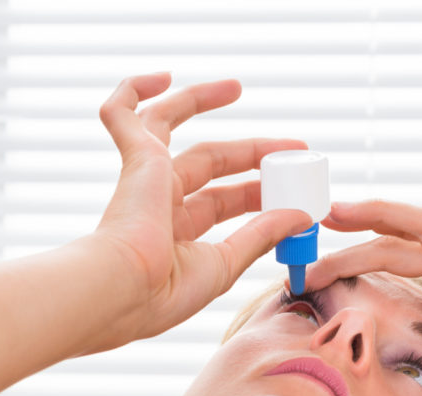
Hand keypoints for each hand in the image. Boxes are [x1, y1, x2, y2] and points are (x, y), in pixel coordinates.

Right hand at [79, 73, 312, 343]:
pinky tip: (160, 77)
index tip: (295, 190)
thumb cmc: (164, 292)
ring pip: (168, 125)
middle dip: (250, 152)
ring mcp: (144, 178)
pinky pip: (120, 114)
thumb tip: (301, 216)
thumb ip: (262, 234)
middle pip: (210, 162)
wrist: (125, 290)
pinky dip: (132, 91)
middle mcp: (156, 202)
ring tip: (236, 87)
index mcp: (174, 232)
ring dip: (199, 101)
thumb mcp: (226, 263)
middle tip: (291, 147)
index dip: (258, 191)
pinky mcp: (135, 158)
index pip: (224, 200)